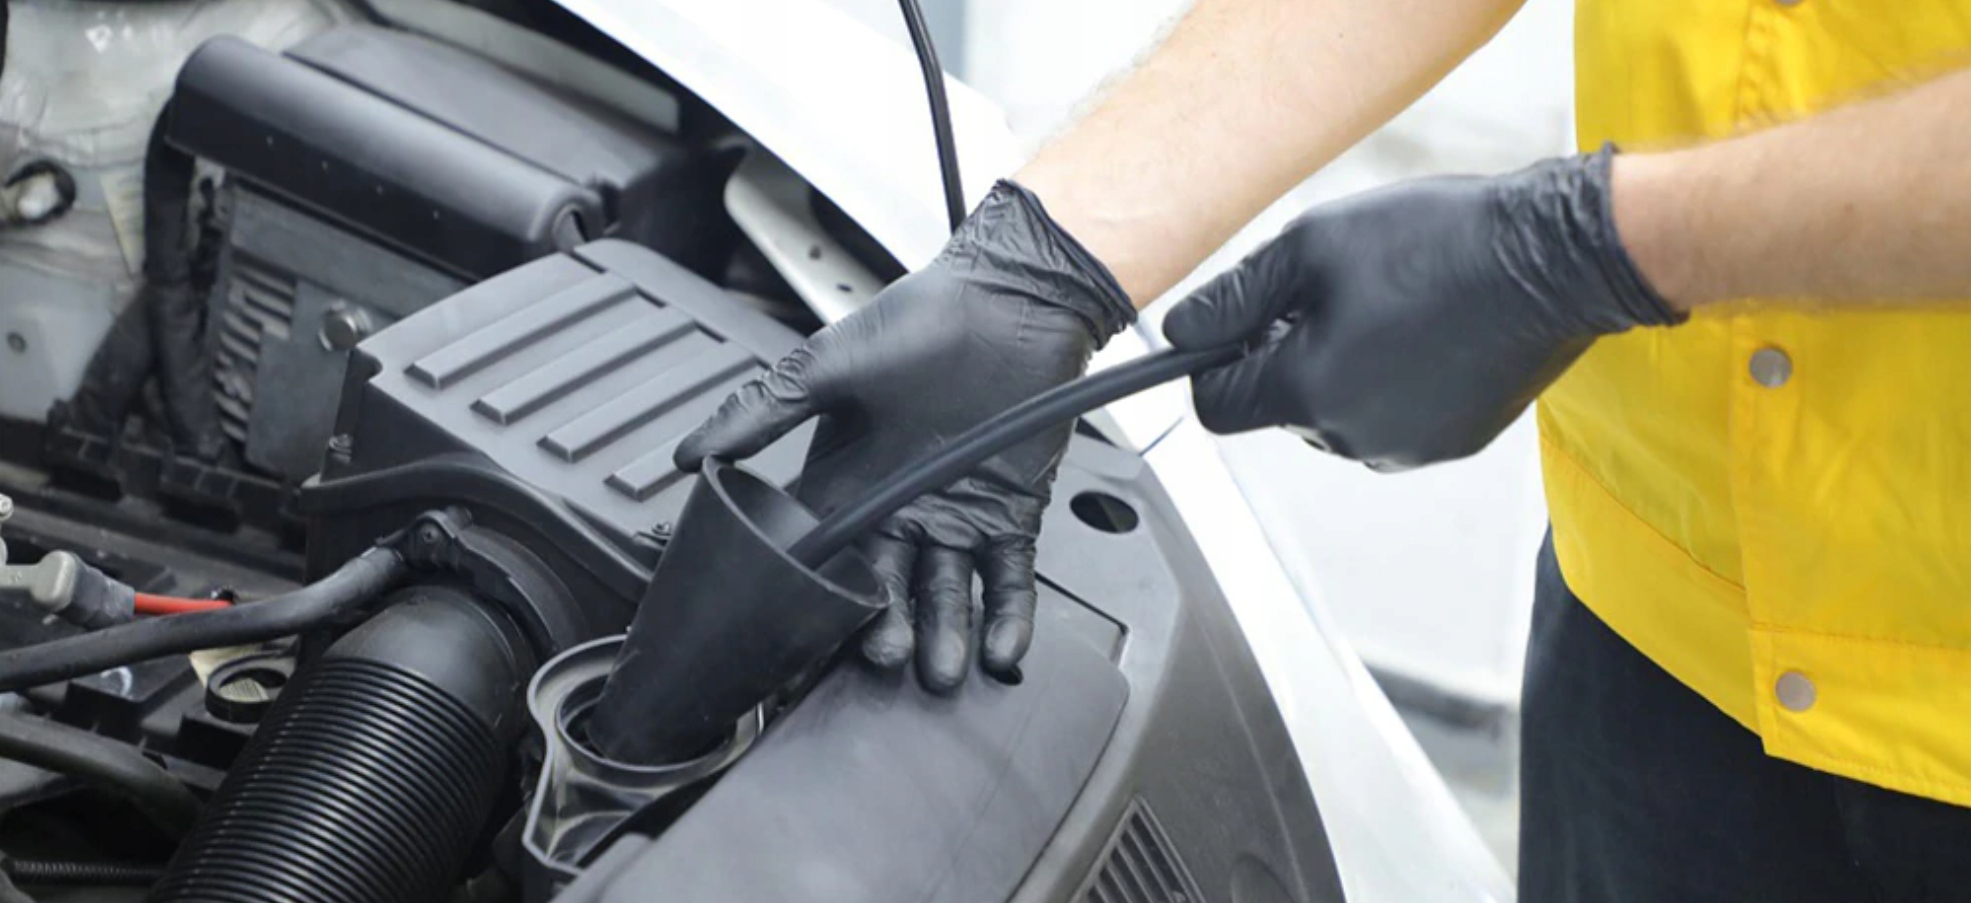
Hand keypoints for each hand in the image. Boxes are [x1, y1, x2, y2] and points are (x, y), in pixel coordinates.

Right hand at [676, 181, 1132, 691]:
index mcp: (848, 480)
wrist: (1008, 298)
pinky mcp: (1012, 513)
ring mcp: (958, 515)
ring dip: (943, 636)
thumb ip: (760, 413)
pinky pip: (1009, 579)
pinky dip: (1008, 618)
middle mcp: (900, 507)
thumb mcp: (825, 367)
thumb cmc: (917, 320)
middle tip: (883, 658)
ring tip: (936, 671)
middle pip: (886, 589)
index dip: (815, 597)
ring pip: (946, 594)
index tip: (805, 636)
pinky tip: (999, 653)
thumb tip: (691, 454)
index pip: (823, 555)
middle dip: (884, 629)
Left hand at [1164, 146, 1681, 469]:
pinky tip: (1424, 327)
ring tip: (1387, 304)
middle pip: (1276, 410)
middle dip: (1283, 357)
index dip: (1214, 361)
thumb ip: (1234, 297)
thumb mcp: (1311, 247)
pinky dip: (1390, 381)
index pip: (1215, 407)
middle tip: (1330, 292)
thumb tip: (1180, 330)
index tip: (1236, 325)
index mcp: (1308, 393)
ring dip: (1337, 369)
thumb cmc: (1440, 242)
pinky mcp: (1450, 442)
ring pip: (1334, 415)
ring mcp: (1406, 447)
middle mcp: (1352, 437)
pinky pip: (1389, 418)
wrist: (1551, 258)